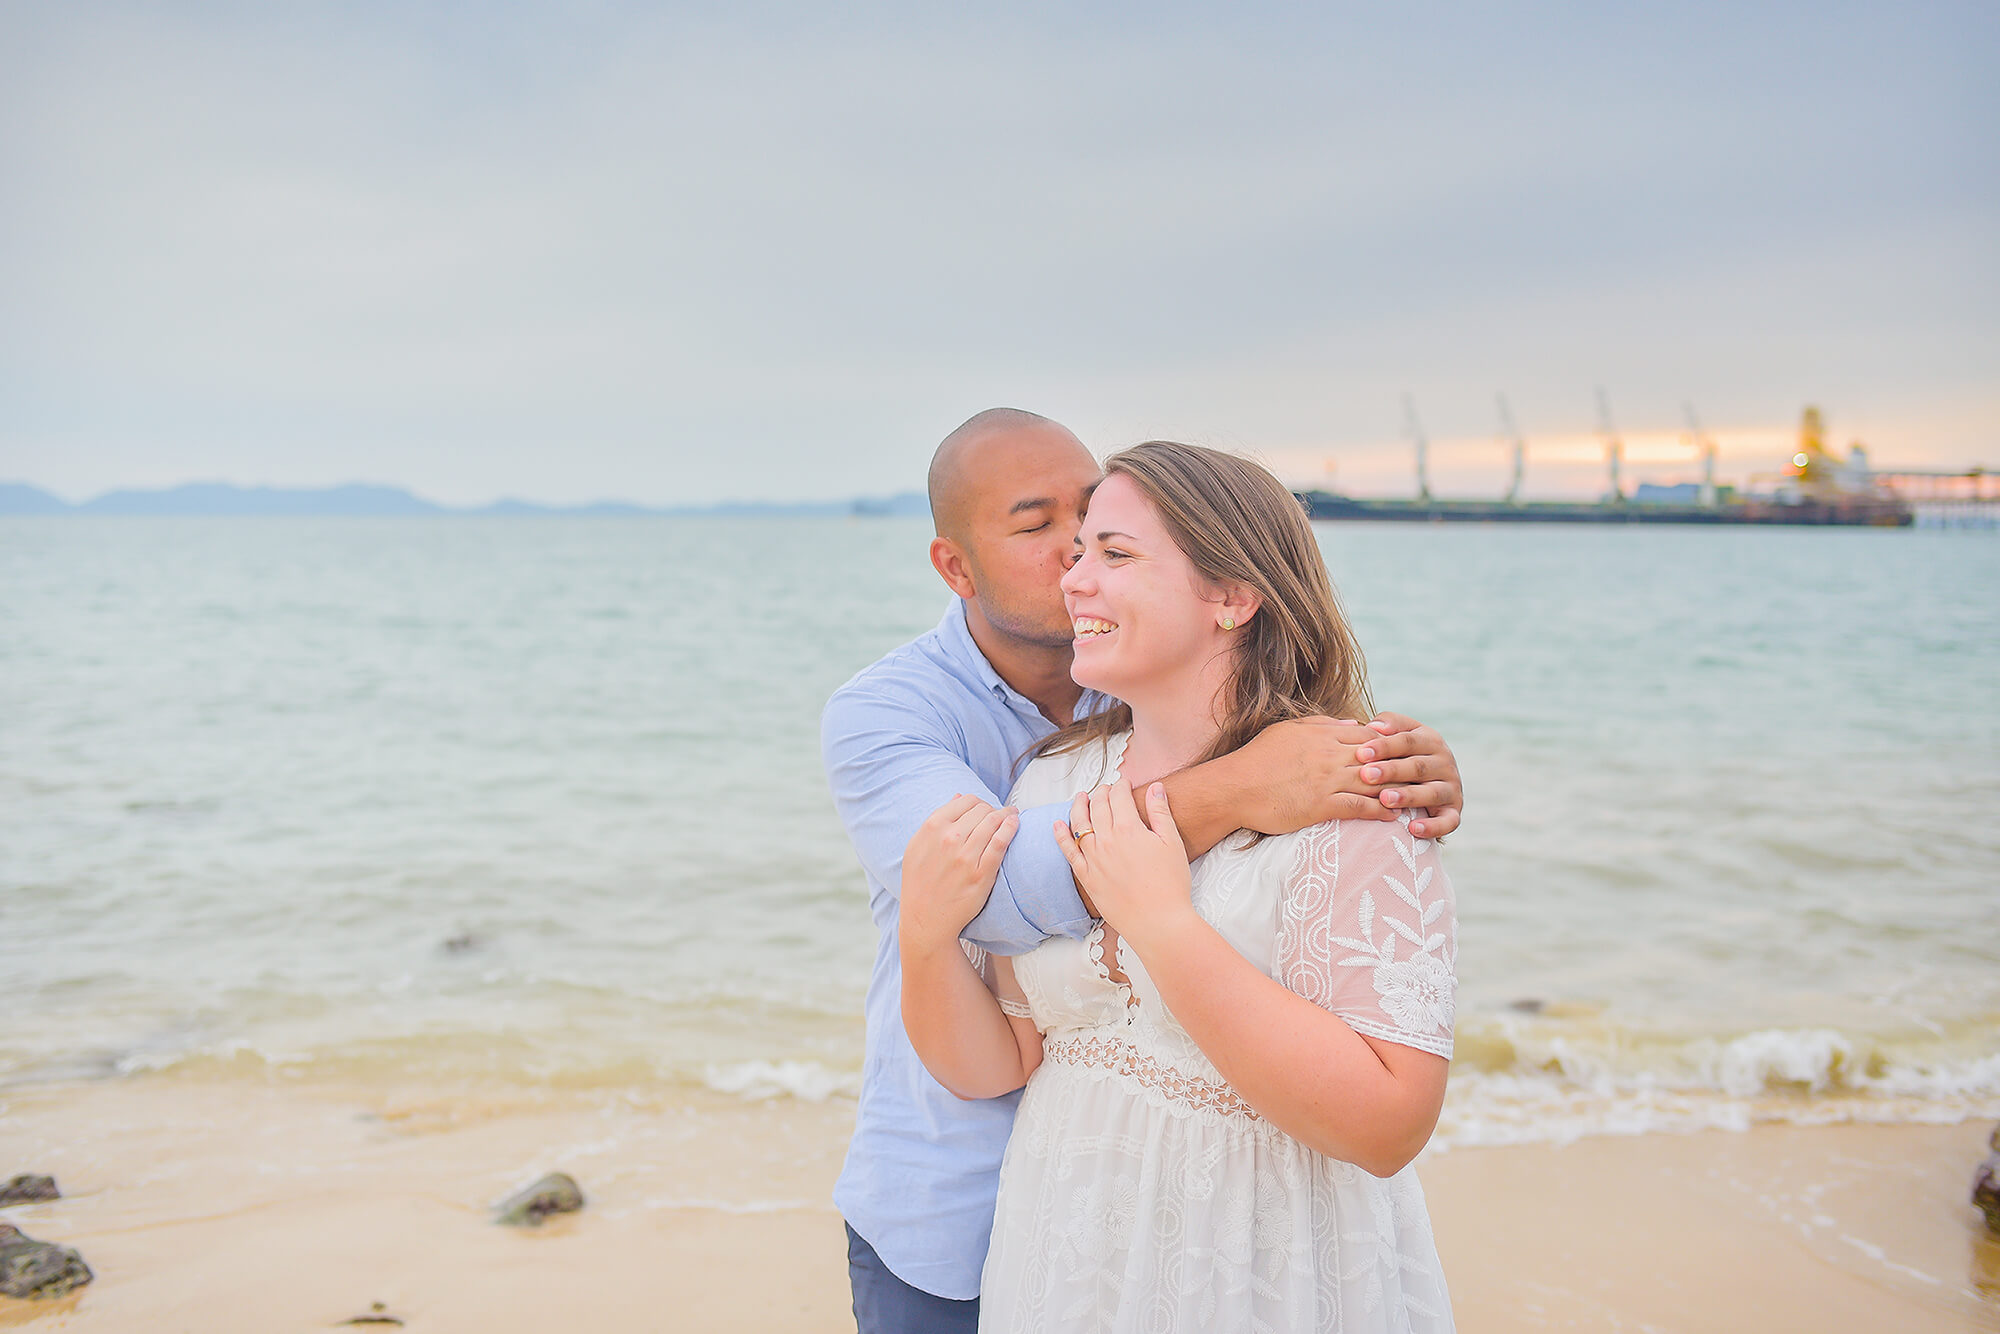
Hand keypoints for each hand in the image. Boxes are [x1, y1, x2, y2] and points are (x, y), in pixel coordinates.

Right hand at [900, 795, 1017, 948]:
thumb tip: (959, 796)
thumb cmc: (920, 881)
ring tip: (1012, 816)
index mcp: (932, 827)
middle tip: (1000, 815)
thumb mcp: (917, 846)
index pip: (966, 800)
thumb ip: (937, 820)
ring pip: (994, 822)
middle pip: (983, 809)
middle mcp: (949, 838)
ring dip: (1007, 815)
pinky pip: (1001, 842)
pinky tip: (1015, 824)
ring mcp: (966, 856)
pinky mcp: (982, 873)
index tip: (985, 809)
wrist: (925, 918)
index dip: (979, 803)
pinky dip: (1011, 828)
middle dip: (993, 809)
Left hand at [1055, 780, 1197, 953]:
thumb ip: (1161, 812)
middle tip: (1106, 789)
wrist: (1158, 922)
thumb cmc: (1170, 884)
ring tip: (1081, 797)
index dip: (1121, 786)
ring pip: (1079, 824)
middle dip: (1101, 793)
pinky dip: (1061, 836)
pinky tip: (1057, 825)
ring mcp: (1093, 859)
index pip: (1119, 797)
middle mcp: (1106, 841)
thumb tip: (1156, 787)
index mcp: (1128, 829)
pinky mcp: (1086, 877)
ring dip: (1079, 806)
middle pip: (1098, 807)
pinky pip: (1068, 852)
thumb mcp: (1172, 843)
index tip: (1124, 783)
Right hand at [1234, 715, 1462, 840]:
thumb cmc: (1257, 759)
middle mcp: (1330, 755)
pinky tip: (1393, 817)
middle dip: (1401, 766)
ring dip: (1396, 790)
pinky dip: (1379, 812)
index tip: (1406, 751)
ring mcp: (1327, 781)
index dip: (1390, 743)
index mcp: (1323, 735)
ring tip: (1415, 797)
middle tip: (1422, 774)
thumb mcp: (1288, 731)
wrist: (1234, 788)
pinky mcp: (1321, 805)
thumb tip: (1354, 723)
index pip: (1369, 736)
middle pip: (1377, 758)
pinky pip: (1359, 808)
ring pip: (1373, 783)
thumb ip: (1323, 725)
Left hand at [1357, 712, 1462, 839]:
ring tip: (1385, 799)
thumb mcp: (1401, 733)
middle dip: (1391, 771)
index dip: (1384, 746)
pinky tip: (1413, 829)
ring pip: (1432, 792)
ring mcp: (1451, 788)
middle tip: (1367, 775)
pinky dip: (1433, 826)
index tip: (1361, 753)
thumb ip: (1389, 723)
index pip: (1407, 741)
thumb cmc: (1405, 752)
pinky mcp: (1454, 811)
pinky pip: (1448, 821)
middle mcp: (1444, 763)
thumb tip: (1374, 726)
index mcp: (1431, 741)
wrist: (1433, 777)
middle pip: (1418, 766)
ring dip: (1409, 796)